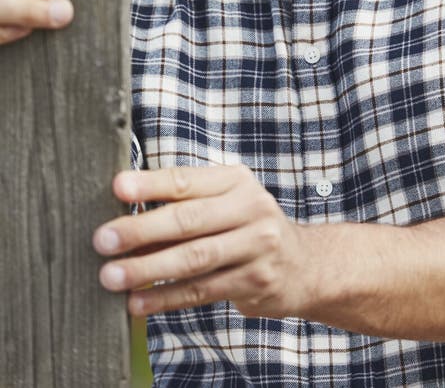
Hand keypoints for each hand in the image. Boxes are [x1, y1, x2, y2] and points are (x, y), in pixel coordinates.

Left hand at [93, 165, 315, 319]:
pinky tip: (138, 302)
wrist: (303, 263)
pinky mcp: (256, 282)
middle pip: (188, 219)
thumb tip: (122, 214)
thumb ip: (184, 202)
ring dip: (148, 269)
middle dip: (141, 230)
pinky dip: (166, 298)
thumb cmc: (245, 226)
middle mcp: (251, 208)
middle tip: (103, 240)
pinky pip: (202, 292)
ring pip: (194, 259)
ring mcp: (257, 246)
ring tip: (112, 276)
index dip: (150, 184)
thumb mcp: (225, 201)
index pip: (186, 180)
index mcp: (236, 180)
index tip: (116, 188)